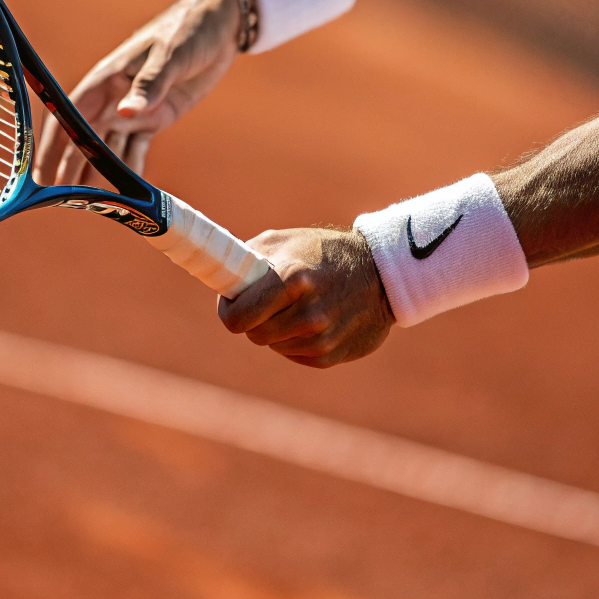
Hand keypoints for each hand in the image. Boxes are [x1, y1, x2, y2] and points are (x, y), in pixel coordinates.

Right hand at [35, 0, 241, 184]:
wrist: (219, 26)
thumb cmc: (187, 30)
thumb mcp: (170, 55)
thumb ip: (148, 85)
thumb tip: (125, 114)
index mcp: (106, 79)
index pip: (69, 115)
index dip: (53, 145)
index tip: (43, 172)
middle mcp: (113, 97)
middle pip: (85, 138)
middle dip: (72, 168)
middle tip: (63, 199)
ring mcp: (133, 110)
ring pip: (109, 148)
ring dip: (100, 173)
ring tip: (91, 203)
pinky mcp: (155, 118)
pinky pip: (136, 148)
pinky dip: (131, 169)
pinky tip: (126, 192)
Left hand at [218, 227, 394, 367]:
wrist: (383, 273)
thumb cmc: (323, 252)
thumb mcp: (283, 242)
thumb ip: (246, 259)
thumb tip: (216, 275)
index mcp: (292, 280)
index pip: (237, 318)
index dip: (229, 309)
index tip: (232, 300)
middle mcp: (308, 313)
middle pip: (253, 334)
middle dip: (253, 318)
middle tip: (264, 301)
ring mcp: (321, 338)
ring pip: (273, 345)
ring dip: (276, 329)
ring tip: (294, 305)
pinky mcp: (331, 356)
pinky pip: (294, 354)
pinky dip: (295, 340)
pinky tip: (312, 319)